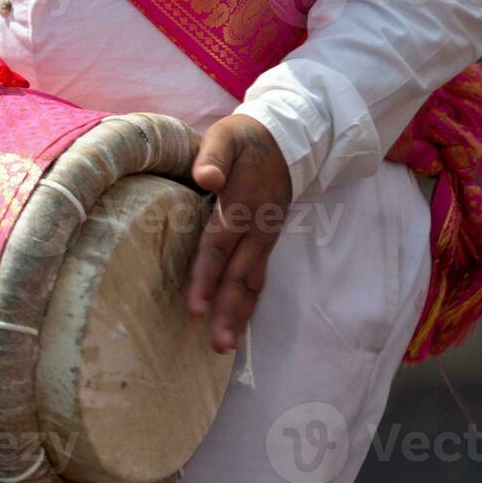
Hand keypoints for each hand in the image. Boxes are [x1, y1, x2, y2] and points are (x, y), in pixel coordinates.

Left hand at [186, 114, 292, 353]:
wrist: (285, 138)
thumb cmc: (244, 139)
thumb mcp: (225, 137)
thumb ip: (212, 156)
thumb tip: (206, 176)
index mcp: (241, 204)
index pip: (219, 245)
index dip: (207, 275)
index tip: (196, 305)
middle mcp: (257, 228)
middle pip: (240, 275)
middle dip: (228, 311)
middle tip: (216, 344)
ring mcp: (265, 238)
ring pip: (253, 282)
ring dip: (240, 314)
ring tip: (226, 345)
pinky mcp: (267, 242)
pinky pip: (258, 277)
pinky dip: (249, 303)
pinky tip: (238, 325)